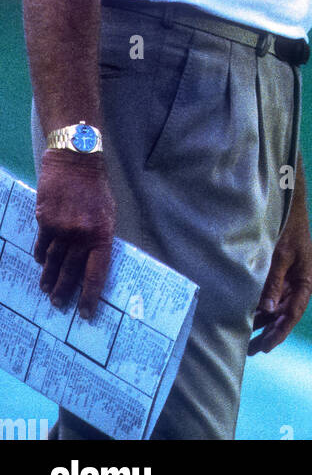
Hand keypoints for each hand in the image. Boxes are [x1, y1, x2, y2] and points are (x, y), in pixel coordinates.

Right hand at [34, 149, 115, 318]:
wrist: (76, 161)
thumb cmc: (96, 187)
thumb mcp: (108, 212)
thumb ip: (100, 237)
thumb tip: (93, 260)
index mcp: (102, 234)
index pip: (97, 273)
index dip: (90, 296)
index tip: (86, 313)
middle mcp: (82, 235)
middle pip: (71, 272)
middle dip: (65, 291)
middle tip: (59, 304)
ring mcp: (62, 229)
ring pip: (54, 262)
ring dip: (50, 279)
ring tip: (47, 291)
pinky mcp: (45, 221)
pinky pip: (42, 245)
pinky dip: (40, 256)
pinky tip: (40, 263)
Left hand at [247, 204, 311, 355]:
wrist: (288, 205)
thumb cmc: (289, 228)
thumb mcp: (281, 256)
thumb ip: (275, 282)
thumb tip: (268, 310)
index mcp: (306, 280)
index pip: (294, 312)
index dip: (280, 331)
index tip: (267, 346)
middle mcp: (299, 283)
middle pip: (285, 314)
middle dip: (270, 332)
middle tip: (253, 350)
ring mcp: (289, 279)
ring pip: (277, 307)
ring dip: (264, 322)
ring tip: (248, 340)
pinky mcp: (279, 273)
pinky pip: (271, 296)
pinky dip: (261, 307)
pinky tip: (249, 317)